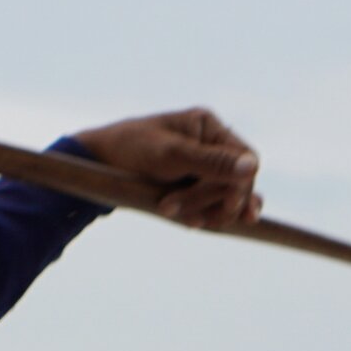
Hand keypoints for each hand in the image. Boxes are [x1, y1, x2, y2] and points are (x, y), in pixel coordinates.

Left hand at [73, 109, 263, 230]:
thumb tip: (253, 167)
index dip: (240, 186)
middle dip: (210, 200)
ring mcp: (202, 167)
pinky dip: (207, 214)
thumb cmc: (131, 150)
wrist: (97, 164)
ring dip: (206, 210)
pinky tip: (199, 223)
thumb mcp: (171, 156)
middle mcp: (211, 145)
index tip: (225, 207)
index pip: (245, 160)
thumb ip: (212, 162)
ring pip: (225, 197)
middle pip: (235, 182)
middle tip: (171, 209)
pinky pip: (212, 204)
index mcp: (210, 127)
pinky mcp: (191, 186)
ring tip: (179, 218)